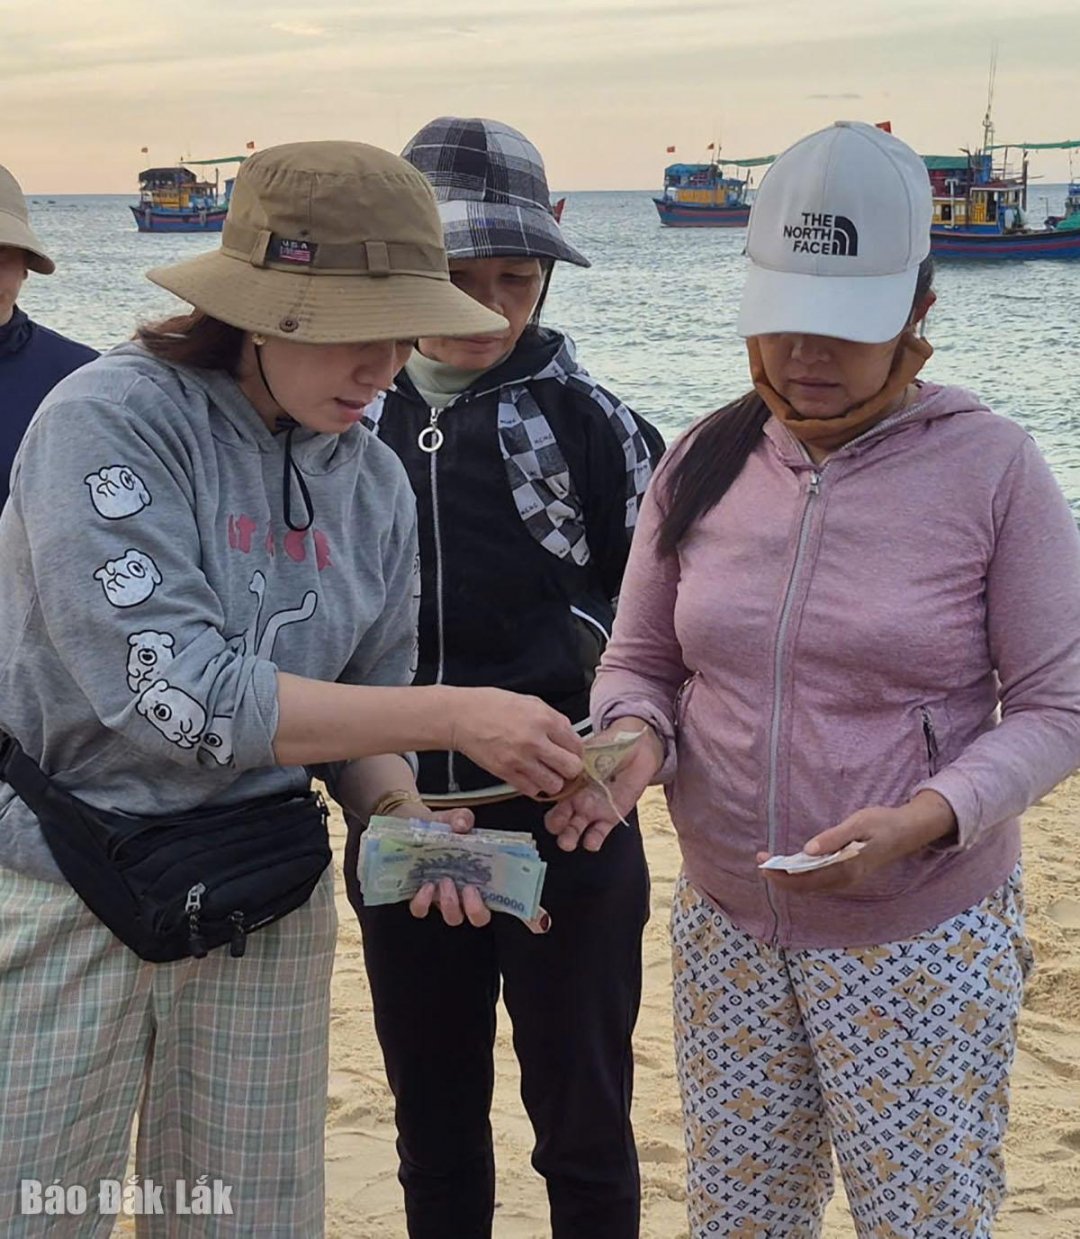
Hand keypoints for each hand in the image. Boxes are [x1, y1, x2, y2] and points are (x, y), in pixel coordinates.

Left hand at [381, 802, 491, 927]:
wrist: (410, 823)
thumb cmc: (439, 827)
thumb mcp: (453, 819)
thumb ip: (462, 818)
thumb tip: (462, 823)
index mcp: (478, 877)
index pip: (492, 903)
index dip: (489, 905)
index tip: (479, 888)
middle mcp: (463, 893)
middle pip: (476, 917)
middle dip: (474, 908)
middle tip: (467, 887)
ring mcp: (441, 897)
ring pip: (452, 916)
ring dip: (451, 904)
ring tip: (445, 881)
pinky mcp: (419, 896)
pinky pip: (421, 910)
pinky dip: (423, 902)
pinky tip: (425, 886)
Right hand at [447, 687, 583, 799]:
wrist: (461, 716)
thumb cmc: (492, 705)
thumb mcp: (530, 701)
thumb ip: (552, 718)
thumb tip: (569, 735)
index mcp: (544, 719)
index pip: (577, 745)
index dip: (576, 751)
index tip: (571, 753)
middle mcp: (535, 740)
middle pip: (571, 768)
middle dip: (570, 769)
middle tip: (562, 766)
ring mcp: (520, 759)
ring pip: (554, 785)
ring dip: (553, 781)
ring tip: (546, 772)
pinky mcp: (505, 773)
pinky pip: (532, 790)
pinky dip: (534, 786)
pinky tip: (530, 776)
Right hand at [544, 718, 662, 852]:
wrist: (635, 750)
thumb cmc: (610, 747)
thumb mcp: (589, 750)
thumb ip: (577, 760)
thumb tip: (564, 763)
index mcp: (568, 783)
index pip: (552, 798)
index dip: (547, 800)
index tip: (550, 804)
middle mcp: (576, 800)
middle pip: (559, 819)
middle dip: (556, 826)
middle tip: (557, 827)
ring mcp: (592, 811)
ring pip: (575, 830)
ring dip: (569, 838)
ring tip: (568, 842)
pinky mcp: (610, 818)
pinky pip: (598, 833)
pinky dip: (593, 841)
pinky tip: (591, 843)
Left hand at [757, 791, 956, 894]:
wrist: (908, 830)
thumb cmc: (882, 823)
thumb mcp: (857, 824)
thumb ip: (832, 838)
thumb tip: (807, 851)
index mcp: (846, 870)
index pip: (806, 881)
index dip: (782, 876)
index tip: (763, 865)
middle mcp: (844, 879)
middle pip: (805, 886)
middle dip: (781, 877)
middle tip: (761, 859)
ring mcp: (847, 878)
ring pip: (812, 885)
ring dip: (790, 876)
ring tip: (771, 861)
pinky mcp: (848, 873)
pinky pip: (819, 880)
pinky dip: (802, 874)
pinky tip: (793, 863)